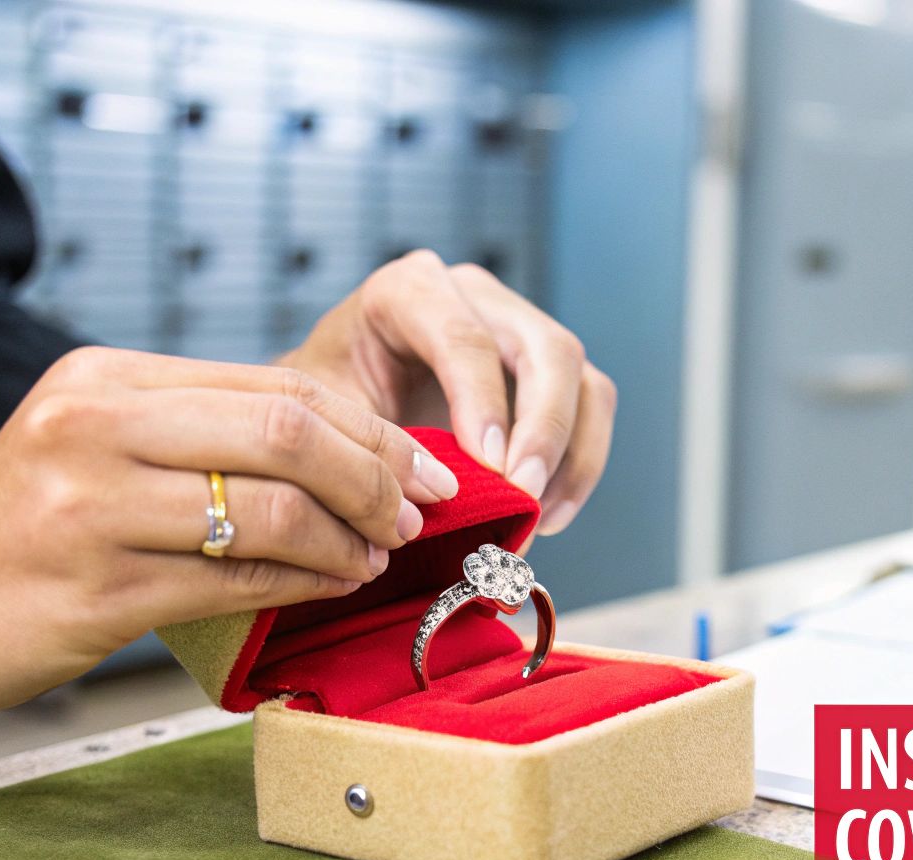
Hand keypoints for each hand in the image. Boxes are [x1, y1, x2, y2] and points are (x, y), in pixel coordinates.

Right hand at [0, 347, 460, 727]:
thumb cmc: (21, 537)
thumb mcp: (94, 450)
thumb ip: (200, 434)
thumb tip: (345, 449)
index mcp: (102, 379)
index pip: (274, 386)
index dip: (367, 427)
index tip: (419, 465)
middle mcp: (92, 426)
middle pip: (287, 431)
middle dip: (376, 475)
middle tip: (415, 512)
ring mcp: (89, 507)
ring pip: (273, 507)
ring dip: (349, 537)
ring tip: (376, 555)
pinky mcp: (94, 589)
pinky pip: (237, 578)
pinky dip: (306, 581)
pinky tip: (334, 584)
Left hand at [276, 250, 615, 537]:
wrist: (331, 412)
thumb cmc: (322, 412)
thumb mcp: (324, 420)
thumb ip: (372, 446)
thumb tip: (438, 491)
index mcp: (407, 289)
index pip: (464, 336)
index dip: (483, 403)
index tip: (490, 468)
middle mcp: (474, 295)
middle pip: (544, 348)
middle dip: (544, 429)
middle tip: (524, 495)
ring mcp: (518, 328)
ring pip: (581, 379)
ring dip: (572, 454)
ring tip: (539, 517)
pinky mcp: (545, 369)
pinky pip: (590, 408)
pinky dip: (580, 465)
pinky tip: (549, 514)